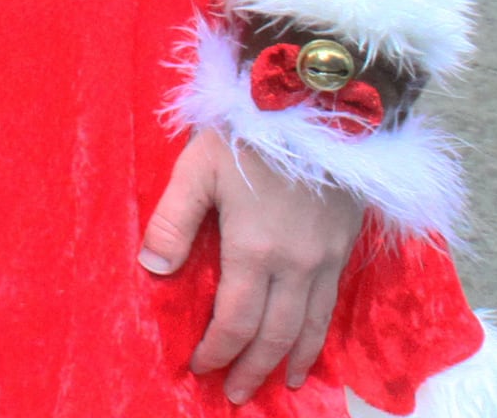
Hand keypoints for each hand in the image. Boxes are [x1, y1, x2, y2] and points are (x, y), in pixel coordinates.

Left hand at [141, 128, 362, 399]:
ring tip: (279, 384)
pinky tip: (311, 344)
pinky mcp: (344, 247)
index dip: (218, 350)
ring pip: (310, 326)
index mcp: (253, 250)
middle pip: (274, 334)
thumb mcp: (197, 167)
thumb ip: (173, 219)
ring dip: (292, 360)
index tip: (201, 368)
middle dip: (253, 369)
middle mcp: (294, 265)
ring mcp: (324, 259)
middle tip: (237, 395)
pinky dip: (321, 334)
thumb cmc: (251, 134)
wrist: (323, 108)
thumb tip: (152, 267)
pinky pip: (332, 304)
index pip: (235, 320)